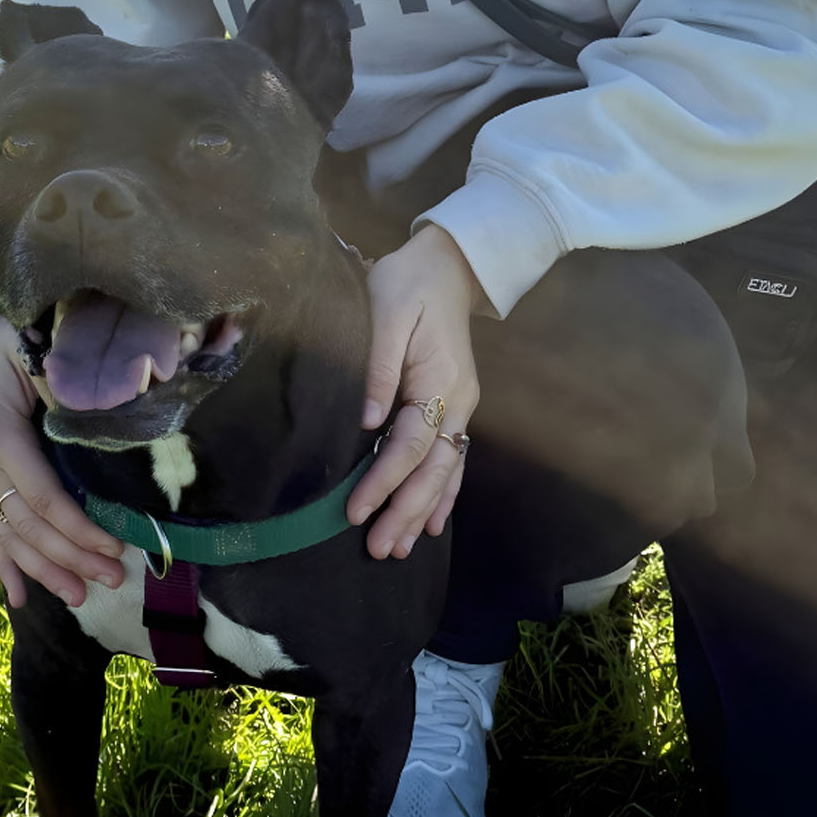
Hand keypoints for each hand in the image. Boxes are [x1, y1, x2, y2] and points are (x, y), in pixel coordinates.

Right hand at [0, 307, 127, 612]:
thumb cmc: (12, 337)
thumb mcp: (37, 351)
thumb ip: (66, 387)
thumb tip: (108, 413)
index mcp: (1, 437)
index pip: (42, 497)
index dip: (77, 527)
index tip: (115, 546)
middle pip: (29, 526)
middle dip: (71, 558)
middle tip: (114, 579)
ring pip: (13, 535)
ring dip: (46, 570)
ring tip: (82, 597)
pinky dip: (7, 564)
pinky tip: (18, 598)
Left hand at [347, 225, 484, 561]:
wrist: (447, 266)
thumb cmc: (407, 284)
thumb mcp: (386, 314)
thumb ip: (378, 369)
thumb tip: (367, 422)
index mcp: (440, 382)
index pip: (410, 445)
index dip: (384, 482)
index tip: (356, 512)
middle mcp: (457, 403)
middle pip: (433, 471)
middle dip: (407, 513)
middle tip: (379, 550)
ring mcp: (460, 408)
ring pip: (445, 472)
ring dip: (424, 512)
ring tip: (401, 549)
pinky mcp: (454, 407)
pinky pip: (451, 461)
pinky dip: (443, 494)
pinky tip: (433, 523)